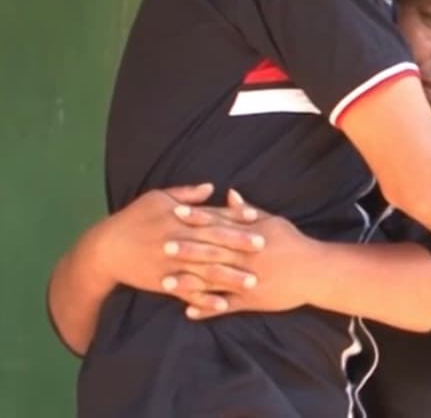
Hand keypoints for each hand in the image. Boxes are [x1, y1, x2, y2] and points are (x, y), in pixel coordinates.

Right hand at [87, 184, 262, 297]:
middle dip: (239, 247)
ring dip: (229, 277)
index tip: (257, 219)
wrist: (104, 248)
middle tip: (264, 249)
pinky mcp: (164, 283)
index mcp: (179, 220)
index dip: (235, 219)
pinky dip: (205, 301)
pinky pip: (188, 294)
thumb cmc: (134, 218)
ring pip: (205, 272)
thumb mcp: (158, 198)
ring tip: (252, 282)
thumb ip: (187, 194)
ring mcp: (171, 265)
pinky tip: (222, 305)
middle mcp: (178, 242)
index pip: (213, 218)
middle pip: (214, 244)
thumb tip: (211, 186)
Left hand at [163, 190, 317, 320]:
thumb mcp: (273, 222)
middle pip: (212, 251)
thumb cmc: (293, 243)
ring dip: (189, 282)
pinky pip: (226, 306)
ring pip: (214, 281)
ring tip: (165, 282)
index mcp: (250, 236)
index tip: (176, 212)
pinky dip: (207, 308)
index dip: (197, 218)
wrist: (315, 271)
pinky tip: (188, 311)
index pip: (219, 224)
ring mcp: (248, 280)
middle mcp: (246, 257)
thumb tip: (229, 194)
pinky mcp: (252, 301)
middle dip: (187, 248)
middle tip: (162, 245)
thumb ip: (248, 211)